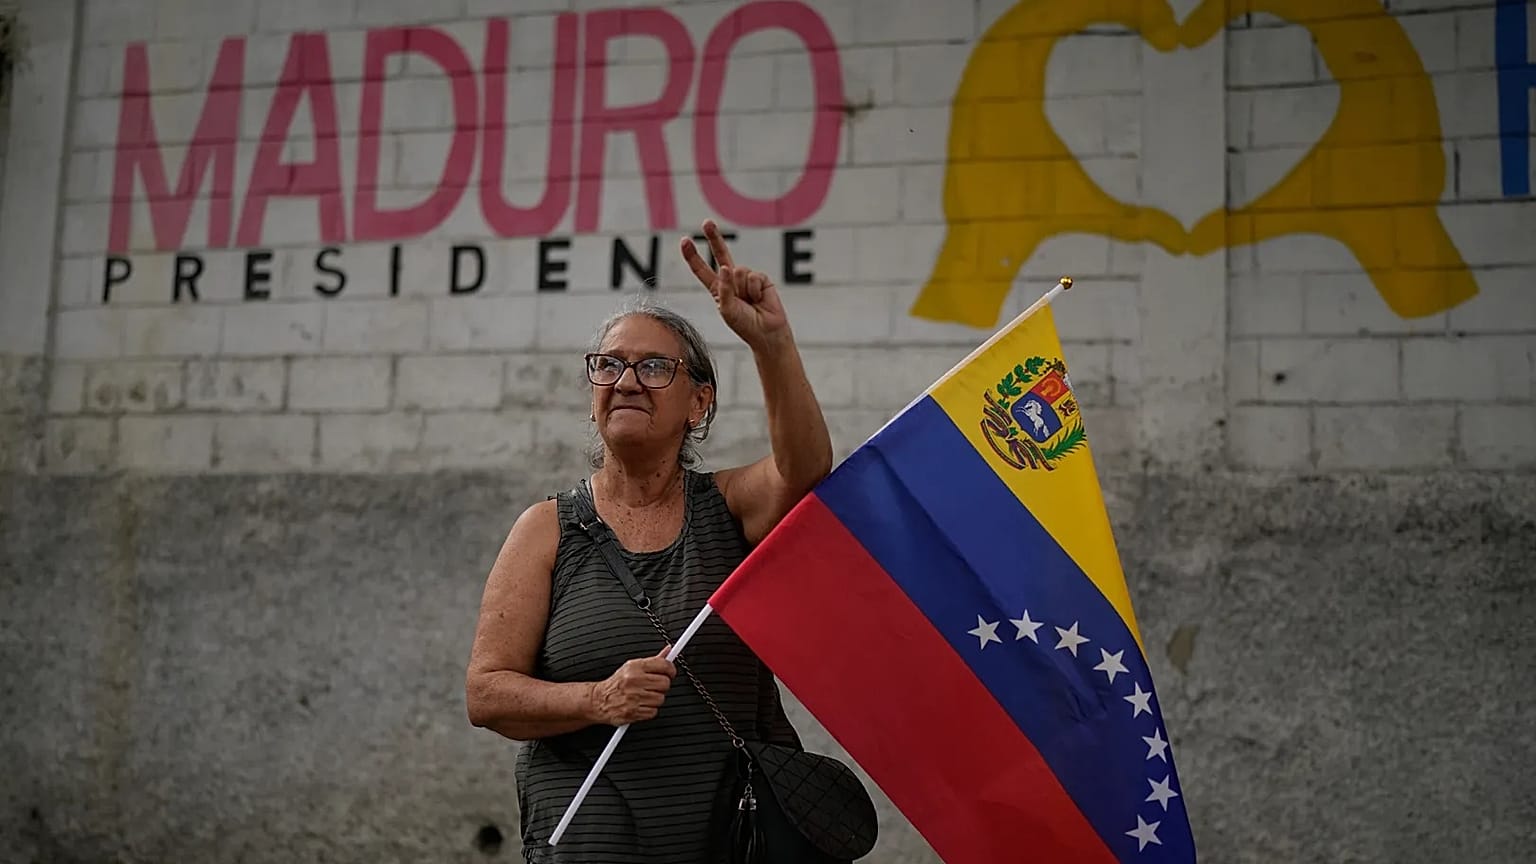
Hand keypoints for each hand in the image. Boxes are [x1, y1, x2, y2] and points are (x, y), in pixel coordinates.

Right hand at [588, 644, 676, 725]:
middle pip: (665, 683)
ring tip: (644, 696)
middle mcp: (634, 680)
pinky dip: (649, 710)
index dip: (671, 670)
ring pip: (661, 699)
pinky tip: (640, 705)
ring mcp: (634, 697)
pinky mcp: (633, 712)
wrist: (599, 700)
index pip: (663, 665)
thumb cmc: (617, 684)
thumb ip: (653, 660)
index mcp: (635, 667)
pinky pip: (653, 712)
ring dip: (655, 699)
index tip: (670, 673)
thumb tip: (668, 651)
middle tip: (653, 687)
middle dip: (662, 686)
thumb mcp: (632, 667)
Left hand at [681, 220, 788, 349]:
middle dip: (714, 238)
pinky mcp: (761, 279)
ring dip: (743, 288)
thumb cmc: (745, 325)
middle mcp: (731, 280)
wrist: (767, 332)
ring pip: (738, 270)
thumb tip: (726, 267)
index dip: (693, 256)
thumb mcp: (727, 310)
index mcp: (718, 289)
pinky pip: (753, 276)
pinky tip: (759, 299)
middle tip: (707, 222)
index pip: (702, 269)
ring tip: (750, 302)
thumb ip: (724, 289)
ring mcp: (746, 279)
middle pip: (720, 254)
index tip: (684, 241)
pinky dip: (754, 289)